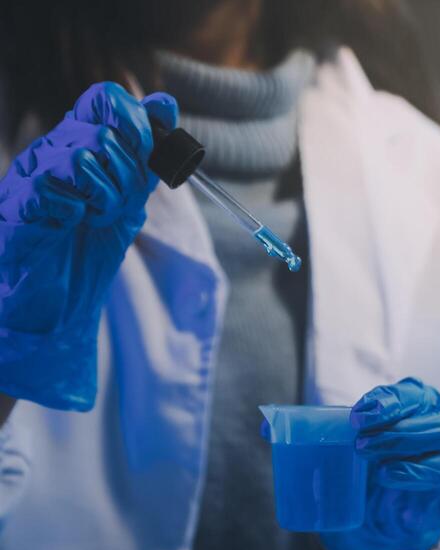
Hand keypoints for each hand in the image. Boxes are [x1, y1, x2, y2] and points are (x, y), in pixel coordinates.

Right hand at [0, 82, 177, 410]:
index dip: (136, 122)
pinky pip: (54, 188)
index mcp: (79, 142)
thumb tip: (166, 104)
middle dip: (125, 180)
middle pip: (103, 136)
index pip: (104, 98)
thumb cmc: (88, 251)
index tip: (150, 156)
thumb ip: (147, 157)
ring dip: (104, 199)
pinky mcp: (17, 203)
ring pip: (82, 158)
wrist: (60, 306)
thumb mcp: (130, 200)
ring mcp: (31, 173)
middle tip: (114, 209)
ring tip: (94, 221)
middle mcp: (52, 149)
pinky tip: (69, 226)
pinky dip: (74, 212)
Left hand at [321, 377, 439, 549]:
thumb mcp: (343, 442)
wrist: (391, 504)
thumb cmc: (372, 460)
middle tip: (361, 447)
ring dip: (416, 469)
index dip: (388, 403)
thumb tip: (264, 426)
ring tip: (382, 475)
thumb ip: (308, 432)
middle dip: (398, 434)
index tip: (358, 416)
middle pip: (436, 425)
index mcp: (420, 405)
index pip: (412, 395)